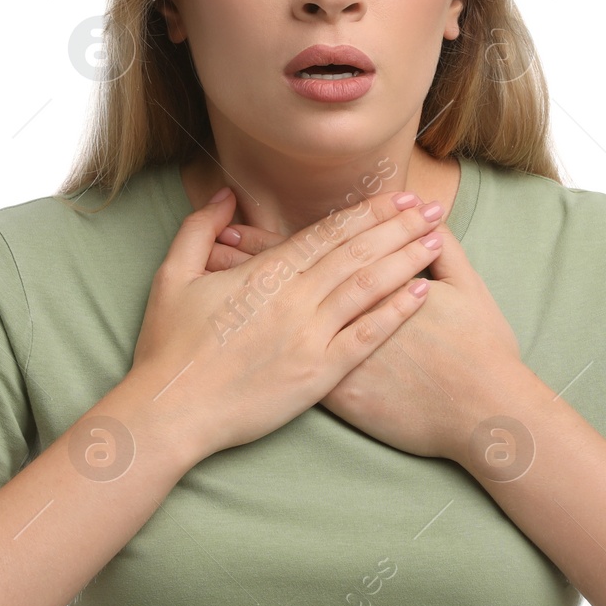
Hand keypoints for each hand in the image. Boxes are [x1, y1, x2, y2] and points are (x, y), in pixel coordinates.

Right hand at [129, 187, 443, 460]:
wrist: (170, 410)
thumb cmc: (167, 348)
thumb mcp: (172, 277)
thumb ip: (198, 230)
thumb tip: (223, 195)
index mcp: (264, 273)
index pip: (327, 232)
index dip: (367, 212)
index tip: (397, 197)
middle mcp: (294, 298)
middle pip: (358, 252)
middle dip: (399, 227)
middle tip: (432, 208)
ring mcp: (309, 336)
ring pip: (369, 287)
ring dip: (407, 259)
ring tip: (438, 240)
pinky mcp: (318, 374)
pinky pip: (367, 337)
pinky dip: (397, 312)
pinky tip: (423, 293)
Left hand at [204, 213, 526, 463]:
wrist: (482, 412)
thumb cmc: (481, 351)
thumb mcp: (468, 288)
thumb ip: (445, 254)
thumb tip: (430, 224)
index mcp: (372, 284)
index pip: (312, 253)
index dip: (271, 241)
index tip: (234, 228)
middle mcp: (346, 317)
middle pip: (283, 284)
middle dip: (243, 265)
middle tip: (206, 248)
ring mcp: (338, 356)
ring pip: (279, 324)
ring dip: (243, 304)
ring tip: (210, 287)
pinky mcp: (339, 391)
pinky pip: (288, 367)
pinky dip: (259, 351)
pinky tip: (236, 343)